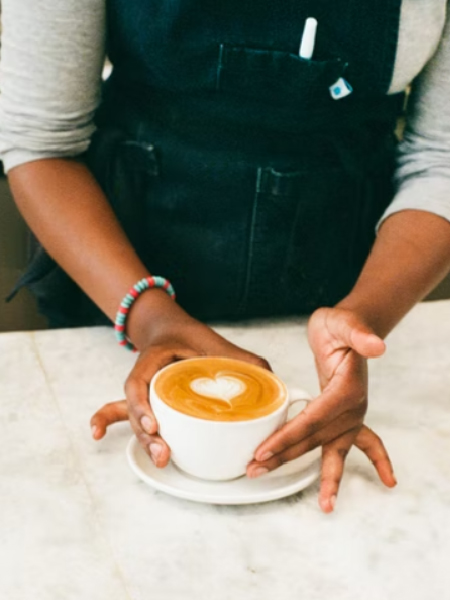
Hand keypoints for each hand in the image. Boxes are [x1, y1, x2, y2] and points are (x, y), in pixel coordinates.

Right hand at [90, 296, 270, 466]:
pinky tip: (97, 436)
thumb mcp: (219, 344)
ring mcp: (143, 392)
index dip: (143, 407)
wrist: (172, 328)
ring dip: (142, 440)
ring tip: (159, 458)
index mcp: (156, 359)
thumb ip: (246, 361)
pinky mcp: (146, 403)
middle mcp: (145, 377)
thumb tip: (273, 382)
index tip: (154, 426)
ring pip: (133, 418)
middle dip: (147, 435)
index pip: (140, 383)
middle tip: (163, 453)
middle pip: (135, 409)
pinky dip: (105, 421)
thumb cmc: (193, 337)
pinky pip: (120, 412)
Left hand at [247, 307, 396, 512]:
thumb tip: (376, 346)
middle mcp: (353, 409)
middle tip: (254, 469)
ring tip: (294, 490)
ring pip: (330, 450)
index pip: (312, 421)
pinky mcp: (345, 415)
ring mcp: (352, 415)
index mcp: (347, 391)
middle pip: (314, 440)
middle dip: (283, 457)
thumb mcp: (344, 323)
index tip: (263, 451)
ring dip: (310, 469)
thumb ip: (358, 333)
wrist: (350, 327)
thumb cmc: (342, 325)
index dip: (287, 438)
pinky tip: (386, 479)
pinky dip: (374, 462)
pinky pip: (362, 445)